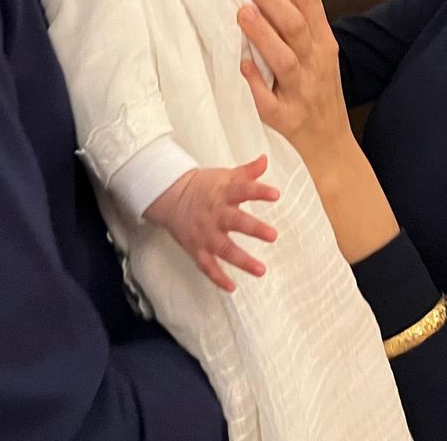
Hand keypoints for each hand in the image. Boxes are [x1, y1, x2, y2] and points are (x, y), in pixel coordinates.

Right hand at [143, 157, 280, 291]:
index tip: (275, 194)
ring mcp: (205, 233)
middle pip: (235, 221)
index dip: (259, 191)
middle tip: (273, 235)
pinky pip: (207, 266)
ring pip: (224, 249)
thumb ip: (247, 172)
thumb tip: (265, 159)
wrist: (170, 196)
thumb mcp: (225, 175)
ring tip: (261, 270)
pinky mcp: (196, 248)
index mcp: (223, 193)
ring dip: (242, 261)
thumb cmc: (204, 186)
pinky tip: (232, 287)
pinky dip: (218, 278)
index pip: (243, 189)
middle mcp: (215, 214)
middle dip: (254, 228)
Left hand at [238, 0, 353, 170]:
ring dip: (264, 36)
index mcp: (323, 43)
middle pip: (295, 25)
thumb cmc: (318, 92)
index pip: (309, 0)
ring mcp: (301, 92)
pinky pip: (270, 102)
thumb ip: (300, 24)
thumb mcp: (319, 54)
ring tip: (242, 12)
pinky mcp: (286, 119)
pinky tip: (241, 67)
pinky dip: (257, 84)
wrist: (330, 146)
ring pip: (285, 60)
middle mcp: (315, 64)